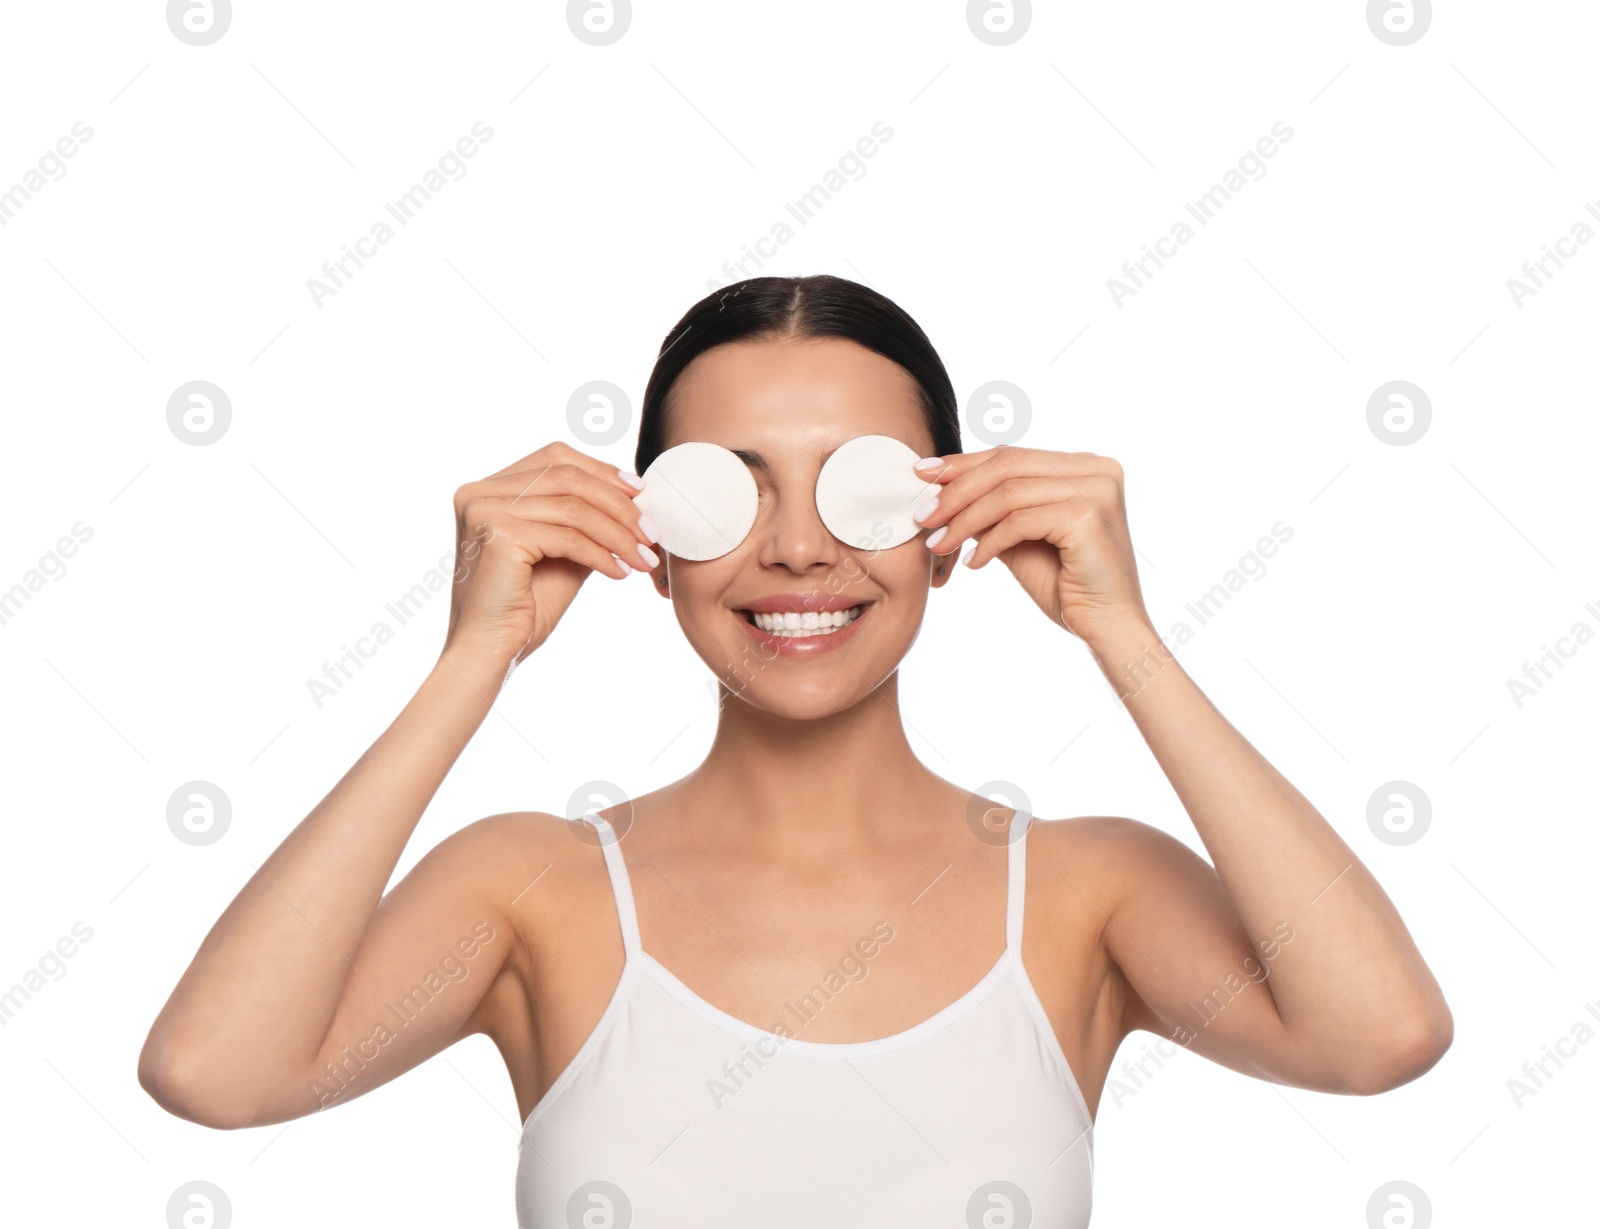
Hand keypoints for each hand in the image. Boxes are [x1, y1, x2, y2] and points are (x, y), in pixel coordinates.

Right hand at [442, 441, 658, 665]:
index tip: (640, 495)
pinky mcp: (497, 535)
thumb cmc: (525, 607)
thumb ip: (584, 520)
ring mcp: (484, 510)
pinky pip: (567, 537)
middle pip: (567, 476)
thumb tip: (634, 499)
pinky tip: (621, 573)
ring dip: (618, 533)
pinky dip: (602, 553)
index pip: (555, 458)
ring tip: (645, 558)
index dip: (602, 471)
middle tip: (652, 533)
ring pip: (572, 507)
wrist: (489, 651)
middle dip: (618, 504)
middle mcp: (480, 492)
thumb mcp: (562, 552)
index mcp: (489, 488)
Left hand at [914, 445, 1150, 641]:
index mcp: (1085, 465)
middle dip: (956, 490)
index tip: (923, 475)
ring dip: (964, 520)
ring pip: (1009, 493)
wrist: (1108, 627)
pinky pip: (1020, 521)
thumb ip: (991, 510)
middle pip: (1007, 466)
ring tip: (938, 544)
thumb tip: (939, 490)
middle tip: (922, 515)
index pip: (1012, 455)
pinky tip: (974, 563)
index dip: (963, 464)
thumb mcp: (1020, 538)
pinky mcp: (1088, 515)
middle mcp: (1097, 468)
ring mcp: (1097, 489)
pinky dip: (990, 541)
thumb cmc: (1066, 585)